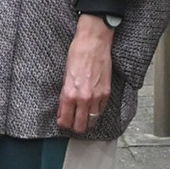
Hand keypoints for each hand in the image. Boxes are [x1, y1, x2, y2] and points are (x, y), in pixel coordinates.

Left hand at [57, 16, 113, 136]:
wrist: (94, 42)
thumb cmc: (78, 53)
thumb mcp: (65, 75)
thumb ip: (65, 95)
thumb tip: (63, 110)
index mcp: (70, 93)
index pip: (65, 120)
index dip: (63, 124)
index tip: (62, 122)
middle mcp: (84, 98)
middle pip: (80, 126)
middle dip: (75, 126)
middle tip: (72, 121)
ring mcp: (97, 97)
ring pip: (92, 121)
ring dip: (87, 121)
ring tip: (83, 116)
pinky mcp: (107, 93)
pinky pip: (101, 111)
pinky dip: (96, 111)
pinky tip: (92, 106)